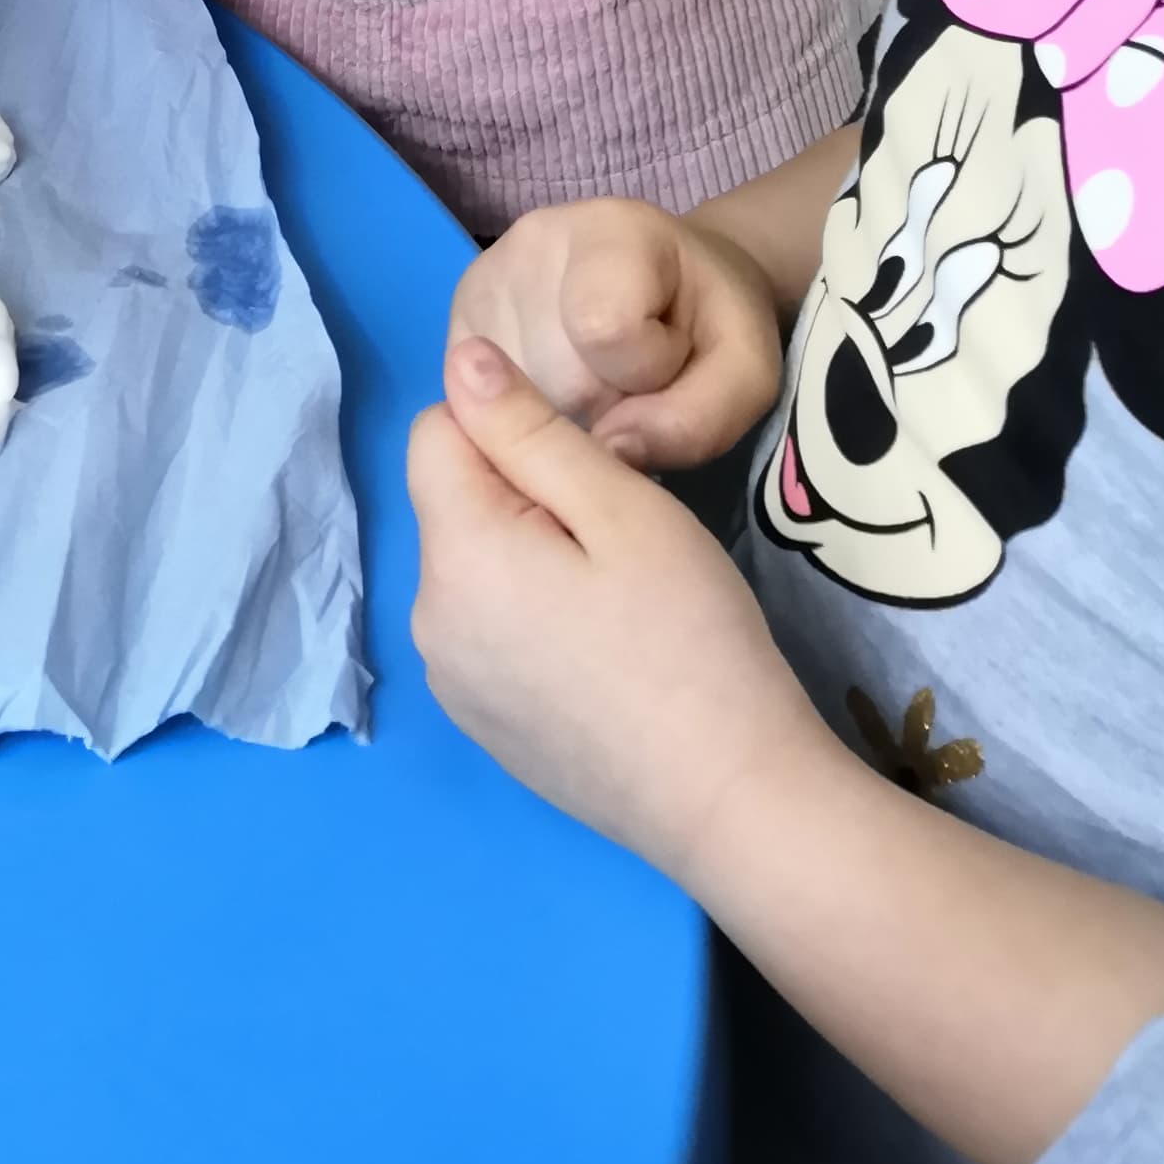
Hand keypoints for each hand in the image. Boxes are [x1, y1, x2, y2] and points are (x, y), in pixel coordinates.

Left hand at [408, 333, 829, 881]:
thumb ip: (530, 429)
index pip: (436, 432)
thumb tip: (463, 360)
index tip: (589, 471)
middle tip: (619, 544)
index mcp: (454, 555)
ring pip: (473, 570)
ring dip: (526, 562)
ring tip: (618, 604)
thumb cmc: (691, 640)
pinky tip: (604, 659)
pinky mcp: (484, 728)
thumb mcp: (623, 509)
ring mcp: (451, 685)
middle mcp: (427, 620)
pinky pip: (487, 635)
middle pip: (455, 505)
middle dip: (522, 500)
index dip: (512, 429)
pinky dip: (530, 625)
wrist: (736, 803)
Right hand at [451, 199, 785, 470]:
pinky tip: (559, 390)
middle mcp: (531, 239)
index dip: (645, 377)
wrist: (677, 283)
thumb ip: (696, 420)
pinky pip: (478, 400)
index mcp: (613, 230)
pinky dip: (524, 413)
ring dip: (557, 418)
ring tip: (598, 386)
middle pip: (549, 376)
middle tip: (633, 390)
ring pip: (506, 398)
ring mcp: (483, 275)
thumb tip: (607, 450)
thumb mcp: (745, 376)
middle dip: (597, 411)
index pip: (604, 332)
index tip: (668, 363)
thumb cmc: (713, 327)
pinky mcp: (457, 314)